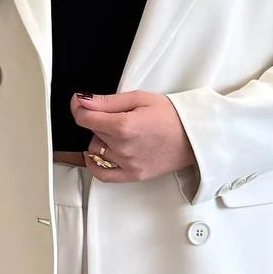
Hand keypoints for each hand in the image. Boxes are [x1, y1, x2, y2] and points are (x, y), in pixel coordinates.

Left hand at [70, 90, 196, 183]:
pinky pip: (103, 175)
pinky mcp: (133, 175)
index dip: (79, 106)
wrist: (194, 137)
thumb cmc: (172, 116)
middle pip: (92, 131)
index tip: (80, 101)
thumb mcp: (140, 98)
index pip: (84, 117)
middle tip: (118, 113)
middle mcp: (123, 148)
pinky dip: (94, 164)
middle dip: (98, 119)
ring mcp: (127, 164)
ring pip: (96, 149)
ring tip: (121, 131)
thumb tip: (83, 100)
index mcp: (124, 126)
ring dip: (102, 138)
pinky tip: (93, 155)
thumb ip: (108, 101)